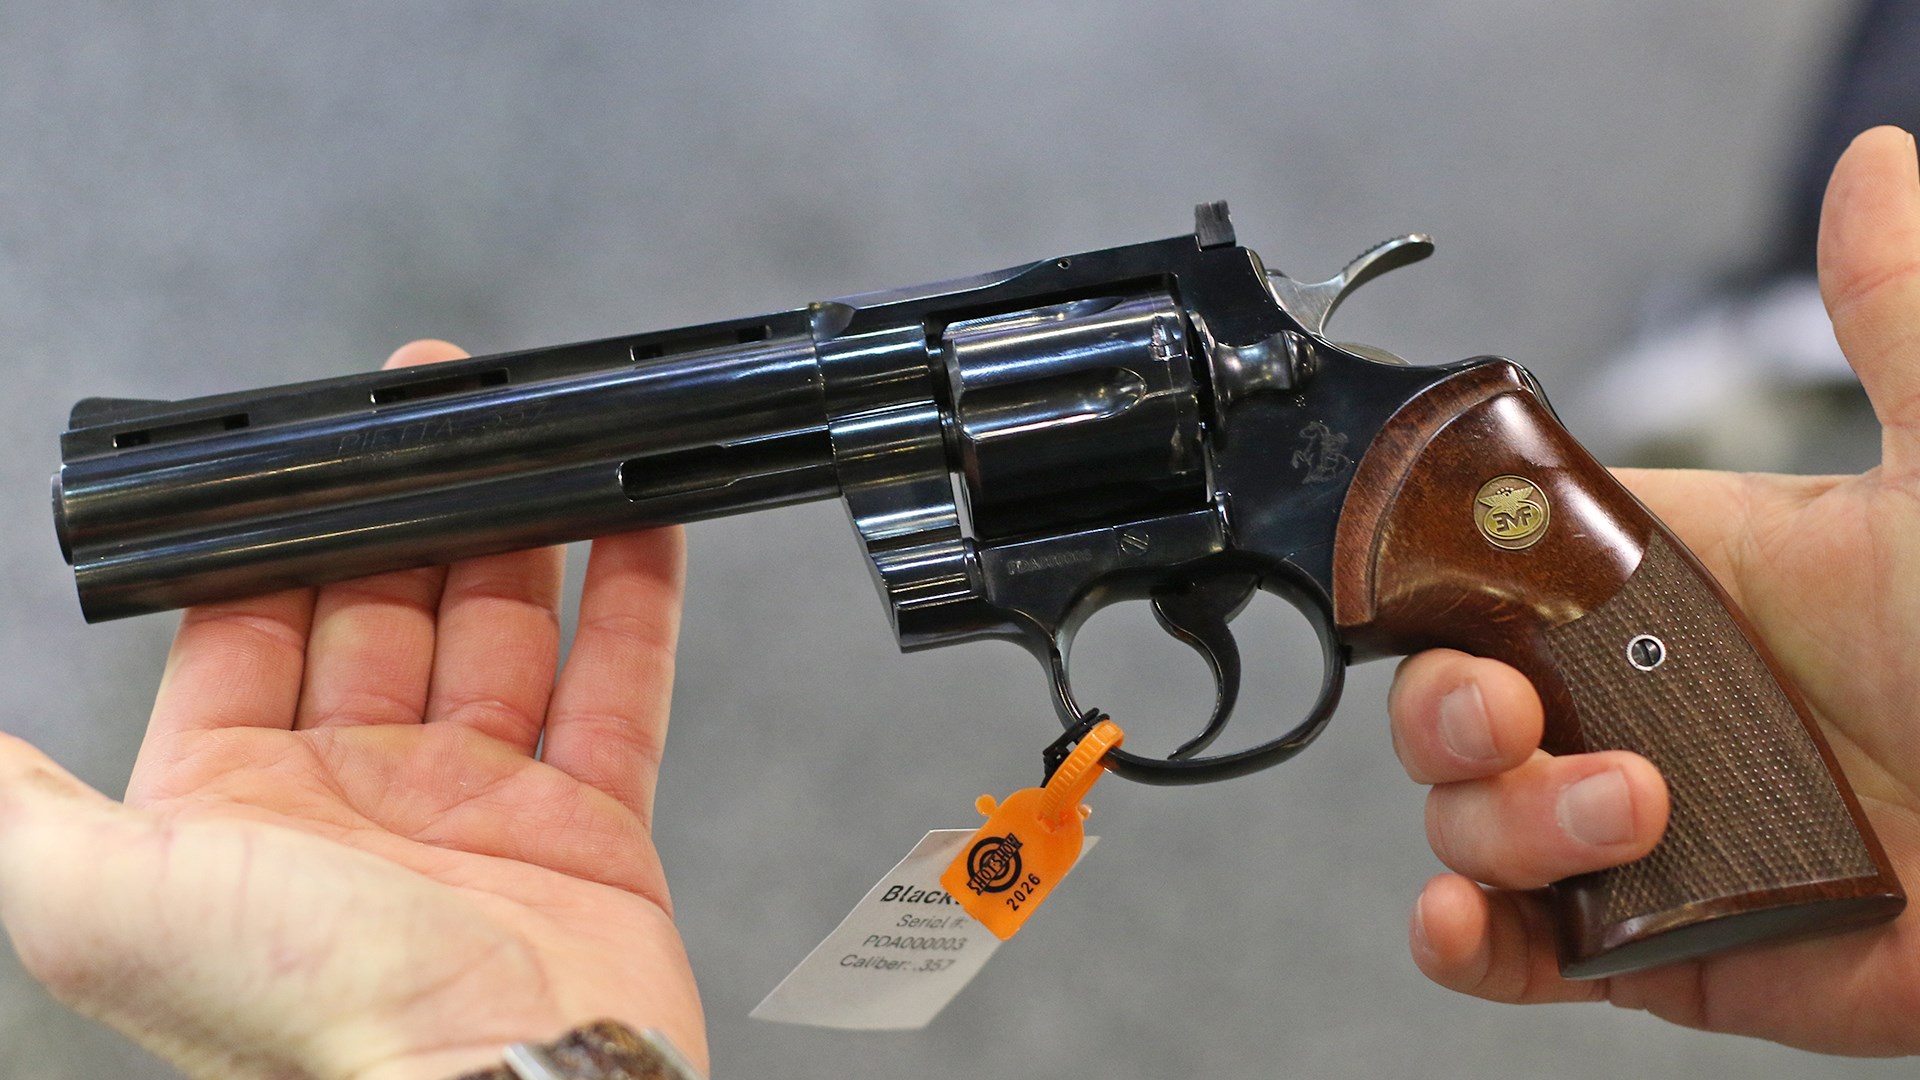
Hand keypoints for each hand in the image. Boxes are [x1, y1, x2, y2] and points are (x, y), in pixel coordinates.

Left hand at [0, 341, 703, 1078]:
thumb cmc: (304, 1006)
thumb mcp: (96, 899)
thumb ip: (26, 808)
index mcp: (237, 808)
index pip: (251, 631)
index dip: (279, 537)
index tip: (313, 453)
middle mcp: (359, 805)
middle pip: (386, 615)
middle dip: (407, 511)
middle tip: (435, 415)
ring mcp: (483, 813)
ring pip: (503, 638)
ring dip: (519, 536)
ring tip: (534, 443)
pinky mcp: (592, 830)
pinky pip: (619, 691)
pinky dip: (634, 604)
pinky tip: (637, 526)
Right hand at [1391, 126, 1919, 1054]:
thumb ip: (1894, 329)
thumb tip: (1874, 172)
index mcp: (1687, 591)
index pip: (1499, 573)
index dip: (1443, 585)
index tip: (1438, 594)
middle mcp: (1651, 710)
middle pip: (1455, 702)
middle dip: (1446, 714)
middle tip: (1513, 715)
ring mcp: (1651, 833)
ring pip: (1473, 821)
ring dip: (1495, 825)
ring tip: (1622, 817)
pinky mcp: (1671, 946)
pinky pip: (1523, 947)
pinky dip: (1463, 938)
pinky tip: (1467, 917)